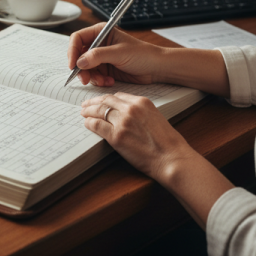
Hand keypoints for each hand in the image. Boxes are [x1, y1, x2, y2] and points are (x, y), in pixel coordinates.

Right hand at [68, 23, 166, 86]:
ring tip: (103, 81)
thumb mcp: (119, 53)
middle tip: (84, 79)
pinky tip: (109, 81)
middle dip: (81, 68)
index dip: (72, 51)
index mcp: (100, 32)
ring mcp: (101, 57)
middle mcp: (98, 43)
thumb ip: (98, 56)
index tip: (73, 65)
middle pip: (78, 55)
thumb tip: (80, 61)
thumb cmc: (143, 54)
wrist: (156, 68)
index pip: (78, 39)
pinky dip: (99, 80)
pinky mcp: (105, 68)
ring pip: (85, 68)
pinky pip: (93, 75)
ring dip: (91, 76)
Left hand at [80, 92, 195, 182]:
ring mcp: (122, 122)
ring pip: (99, 111)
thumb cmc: (168, 143)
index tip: (101, 101)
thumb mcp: (156, 118)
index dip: (107, 99)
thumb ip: (140, 112)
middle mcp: (131, 109)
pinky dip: (90, 123)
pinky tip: (87, 124)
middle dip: (94, 102)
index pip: (118, 96)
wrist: (172, 159)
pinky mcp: (116, 136)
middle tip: (86, 105)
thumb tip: (125, 114)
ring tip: (83, 113)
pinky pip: (97, 125)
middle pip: (106, 101)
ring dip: (89, 111)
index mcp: (142, 102)